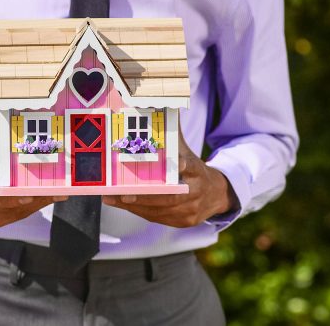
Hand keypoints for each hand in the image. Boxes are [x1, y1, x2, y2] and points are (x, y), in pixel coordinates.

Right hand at [0, 138, 66, 228]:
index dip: (8, 200)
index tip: (28, 197)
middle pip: (9, 208)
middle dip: (32, 200)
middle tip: (53, 191)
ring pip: (18, 213)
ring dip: (38, 203)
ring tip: (57, 192)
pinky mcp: (0, 220)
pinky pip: (20, 214)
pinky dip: (36, 205)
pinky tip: (52, 196)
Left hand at [102, 130, 238, 227]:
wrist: (215, 194)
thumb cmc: (193, 168)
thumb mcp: (187, 151)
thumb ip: (173, 136)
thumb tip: (160, 108)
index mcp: (199, 172)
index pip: (194, 167)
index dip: (186, 166)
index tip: (179, 163)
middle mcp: (197, 192)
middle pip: (171, 197)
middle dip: (146, 196)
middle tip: (125, 194)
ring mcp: (191, 210)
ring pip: (160, 210)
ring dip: (135, 206)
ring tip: (113, 199)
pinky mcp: (183, 222)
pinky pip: (157, 217)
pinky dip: (138, 210)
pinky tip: (122, 204)